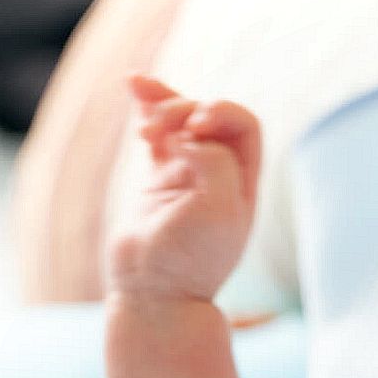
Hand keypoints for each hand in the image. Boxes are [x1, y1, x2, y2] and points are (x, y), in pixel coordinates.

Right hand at [106, 74, 260, 305]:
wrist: (153, 293)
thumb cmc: (190, 258)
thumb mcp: (219, 211)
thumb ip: (215, 163)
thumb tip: (188, 135)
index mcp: (244, 183)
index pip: (244, 126)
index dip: (221, 112)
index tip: (197, 128)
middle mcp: (221, 176)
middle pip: (210, 117)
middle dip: (184, 109)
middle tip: (161, 130)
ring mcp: (187, 176)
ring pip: (181, 121)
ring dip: (163, 107)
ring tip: (143, 126)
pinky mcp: (157, 180)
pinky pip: (156, 133)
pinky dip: (147, 107)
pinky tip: (133, 85)